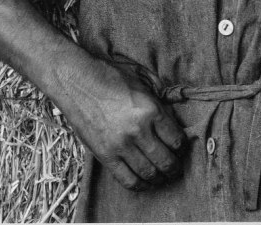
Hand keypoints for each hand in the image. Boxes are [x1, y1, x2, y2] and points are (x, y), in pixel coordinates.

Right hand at [60, 59, 185, 191]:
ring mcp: (120, 145)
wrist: (78, 81)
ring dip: (160, 178)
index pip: (176, 140)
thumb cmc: (111, 76)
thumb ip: (161, 98)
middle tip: (177, 167)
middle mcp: (138, 131)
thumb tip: (174, 112)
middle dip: (175, 167)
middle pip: (165, 160)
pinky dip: (139, 184)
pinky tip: (144, 182)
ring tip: (163, 176)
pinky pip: (126, 179)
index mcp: (151, 110)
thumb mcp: (143, 80)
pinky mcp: (104, 155)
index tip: (182, 148)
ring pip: (148, 173)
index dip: (183, 147)